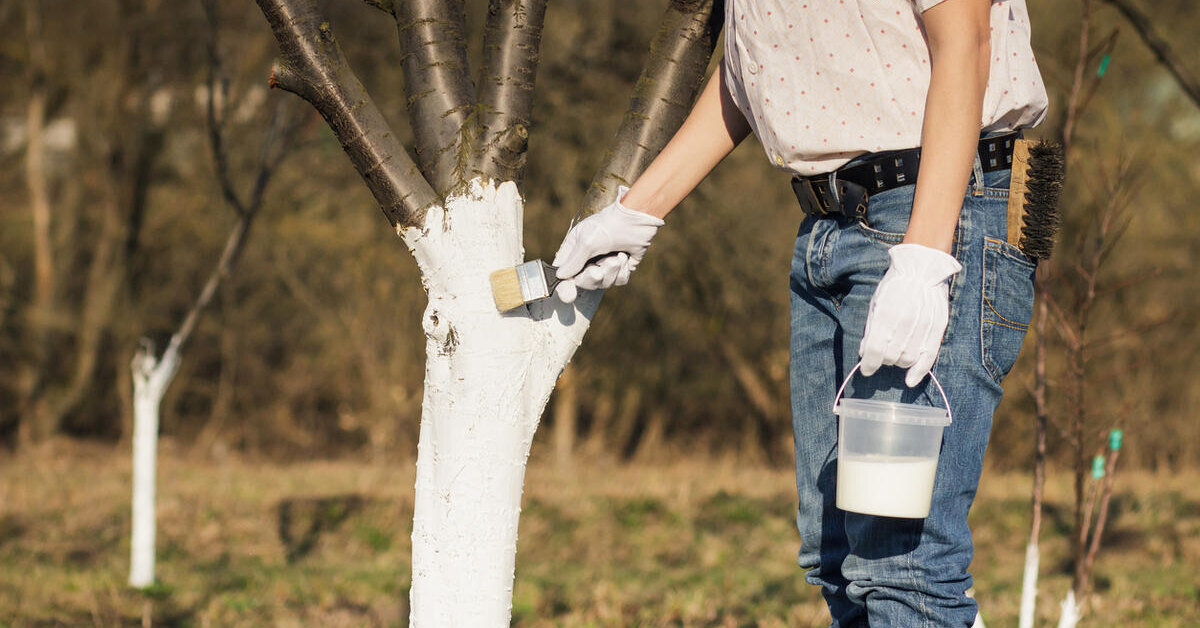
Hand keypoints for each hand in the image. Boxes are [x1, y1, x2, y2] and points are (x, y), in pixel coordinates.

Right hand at [552, 186, 663, 303]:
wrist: (637, 219)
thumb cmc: (608, 225)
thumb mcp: (587, 242)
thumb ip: (573, 261)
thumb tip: (560, 276)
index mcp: (574, 248)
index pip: (564, 272)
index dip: (564, 285)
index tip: (568, 296)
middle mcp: (588, 257)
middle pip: (584, 282)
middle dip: (592, 278)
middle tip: (598, 271)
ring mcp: (606, 263)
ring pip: (604, 283)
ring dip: (611, 272)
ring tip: (617, 257)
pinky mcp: (622, 266)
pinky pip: (619, 280)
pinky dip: (623, 271)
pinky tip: (625, 257)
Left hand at [860, 243, 961, 386]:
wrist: (923, 270)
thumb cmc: (895, 286)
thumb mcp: (876, 303)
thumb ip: (871, 329)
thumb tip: (864, 352)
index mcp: (886, 315)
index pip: (874, 350)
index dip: (868, 364)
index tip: (866, 370)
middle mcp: (905, 323)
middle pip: (890, 357)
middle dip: (882, 360)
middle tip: (881, 355)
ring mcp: (923, 327)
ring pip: (907, 359)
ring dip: (898, 362)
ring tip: (895, 354)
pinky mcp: (937, 329)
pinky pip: (928, 358)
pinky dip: (918, 372)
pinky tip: (910, 381)